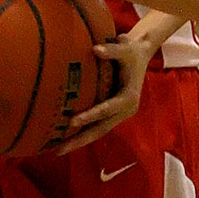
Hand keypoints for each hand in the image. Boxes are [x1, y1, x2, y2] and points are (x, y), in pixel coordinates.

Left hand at [55, 32, 147, 152]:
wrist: (140, 55)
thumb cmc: (132, 51)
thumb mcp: (126, 48)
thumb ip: (112, 50)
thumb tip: (95, 49)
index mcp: (129, 98)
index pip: (107, 109)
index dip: (91, 115)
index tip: (72, 122)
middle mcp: (124, 111)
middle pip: (100, 129)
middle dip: (80, 140)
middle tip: (59, 150)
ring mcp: (118, 114)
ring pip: (98, 132)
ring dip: (79, 141)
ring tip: (58, 150)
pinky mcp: (113, 114)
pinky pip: (96, 126)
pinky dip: (82, 133)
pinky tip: (65, 138)